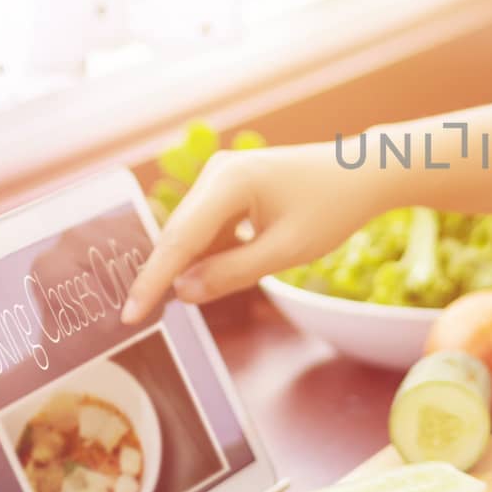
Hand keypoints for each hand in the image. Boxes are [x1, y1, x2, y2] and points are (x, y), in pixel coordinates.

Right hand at [121, 142, 385, 323]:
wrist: (363, 174)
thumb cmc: (332, 208)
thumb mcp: (286, 251)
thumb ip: (232, 273)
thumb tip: (182, 292)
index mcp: (229, 180)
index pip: (179, 239)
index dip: (152, 280)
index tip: (128, 315)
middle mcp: (217, 173)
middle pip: (180, 234)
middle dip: (166, 276)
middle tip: (144, 318)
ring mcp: (222, 178)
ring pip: (193, 234)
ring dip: (194, 266)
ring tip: (197, 295)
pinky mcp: (231, 189)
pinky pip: (210, 228)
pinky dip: (211, 254)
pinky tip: (224, 273)